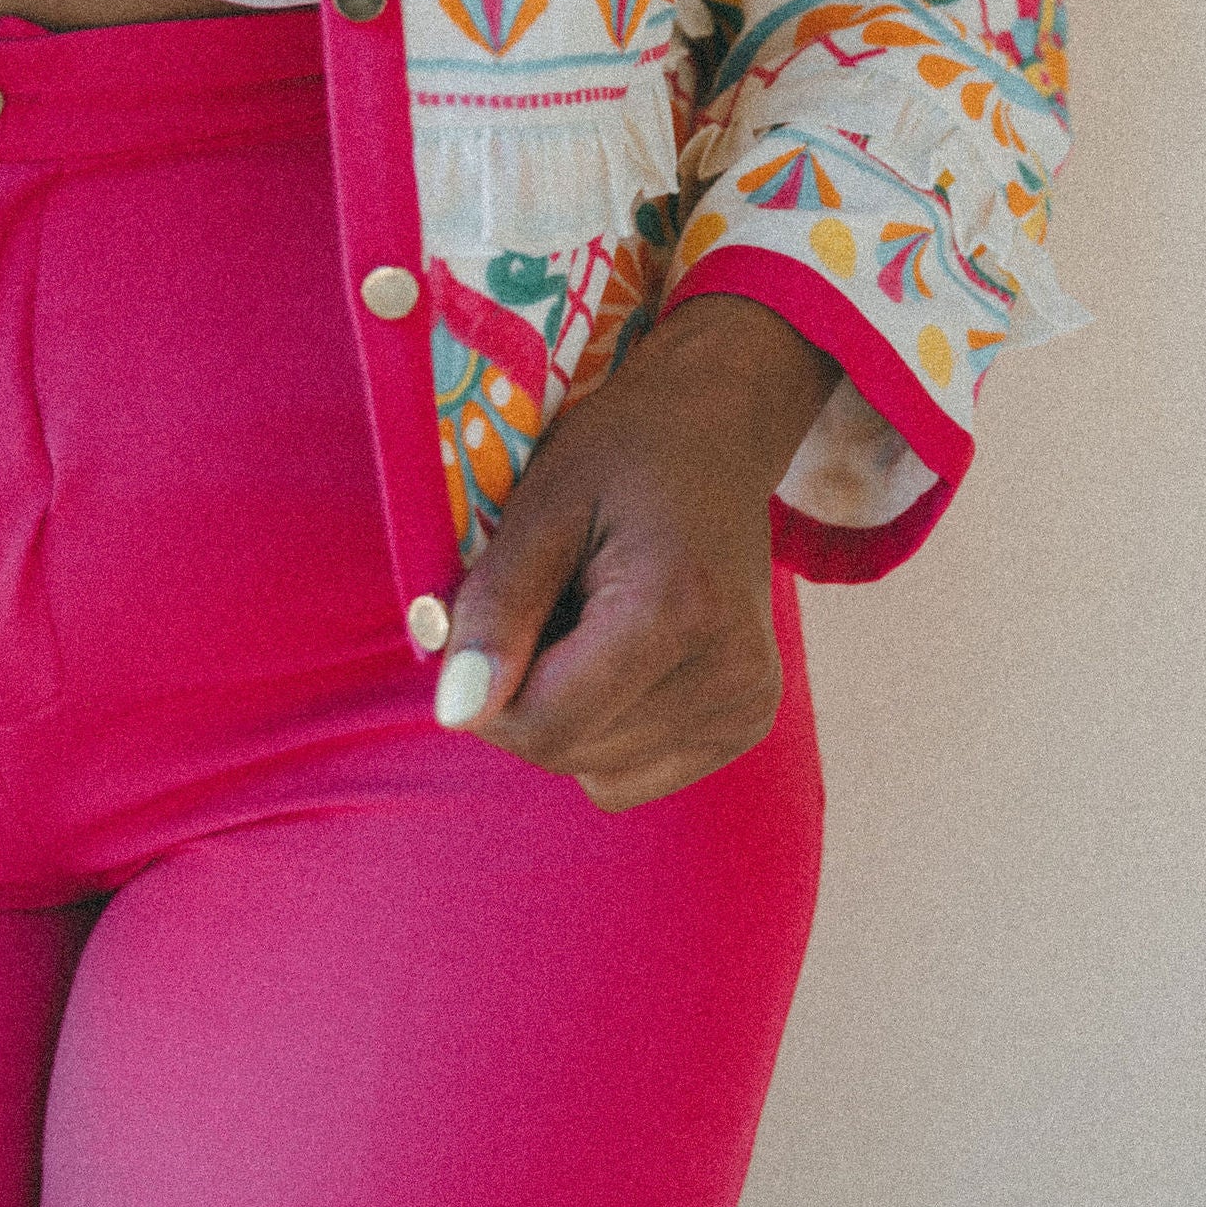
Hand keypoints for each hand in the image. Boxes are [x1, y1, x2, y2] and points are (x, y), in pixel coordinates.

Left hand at [430, 294, 839, 810]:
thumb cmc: (619, 454)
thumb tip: (457, 712)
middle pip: (567, 751)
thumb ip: (495, 608)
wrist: (716, 431)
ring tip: (589, 623)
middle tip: (547, 604)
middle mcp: (730, 673)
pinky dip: (603, 729)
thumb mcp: (540, 506)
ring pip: (595, 771)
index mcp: (677, 612)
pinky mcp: (748, 721)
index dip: (486, 689)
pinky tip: (621, 658)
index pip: (545, 724)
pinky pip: (630, 775)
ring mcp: (748, 705)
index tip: (489, 622)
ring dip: (564, 712)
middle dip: (525, 694)